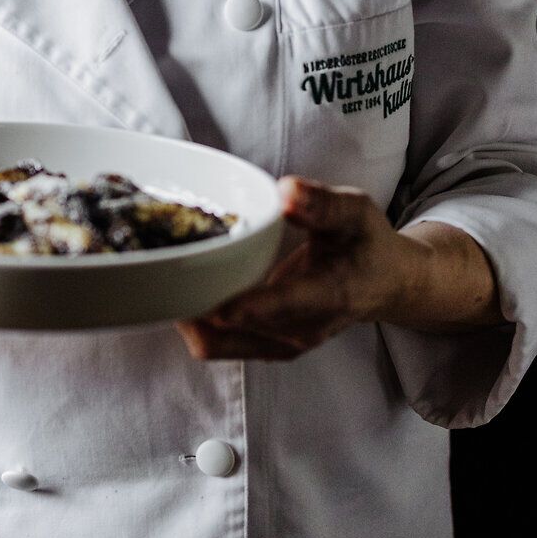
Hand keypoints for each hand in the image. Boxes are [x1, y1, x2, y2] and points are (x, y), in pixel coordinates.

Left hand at [174, 176, 500, 362]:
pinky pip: (216, 343)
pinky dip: (192, 319)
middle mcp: (300, 330)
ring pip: (214, 343)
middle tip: (153, 267)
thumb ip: (322, 205)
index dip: (243, 305)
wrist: (383, 285)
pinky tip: (177, 284)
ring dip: (183, 314)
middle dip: (189, 304)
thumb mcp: (356, 213)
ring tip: (157, 272)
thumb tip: (286, 191)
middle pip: (230, 332)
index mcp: (328, 295)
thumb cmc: (366, 243)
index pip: (281, 307)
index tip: (207, 298)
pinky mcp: (263, 346)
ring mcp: (279, 344)